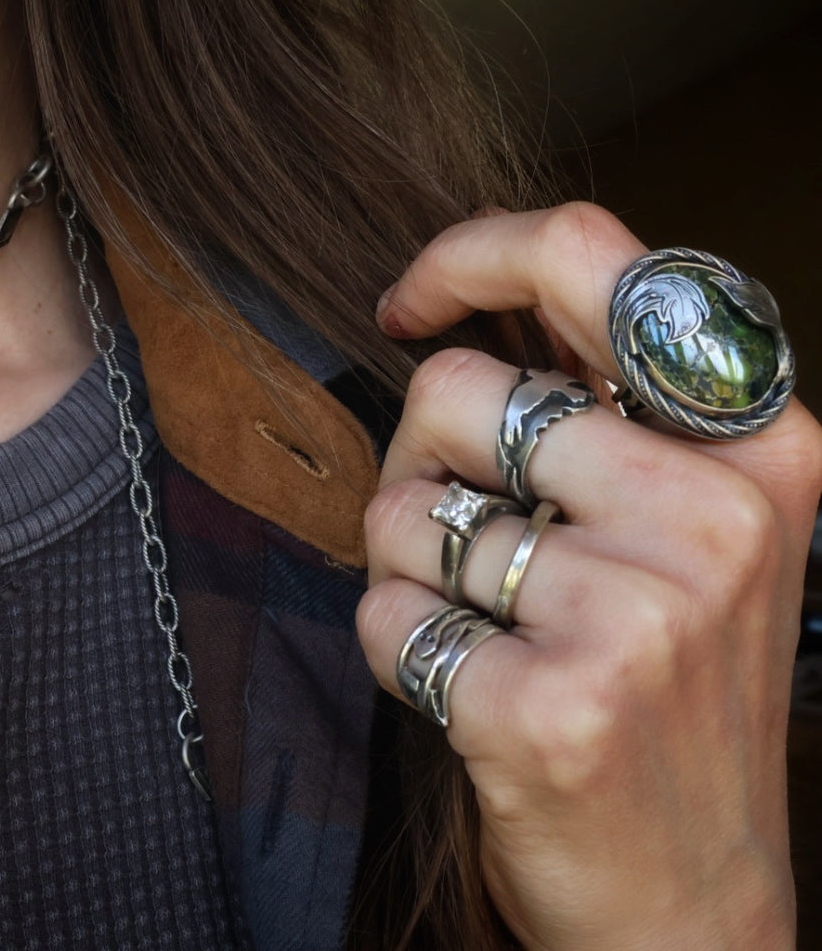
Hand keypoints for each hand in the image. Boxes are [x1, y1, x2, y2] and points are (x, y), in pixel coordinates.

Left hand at [359, 202, 821, 948]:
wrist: (690, 900)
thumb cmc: (668, 697)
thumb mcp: (691, 536)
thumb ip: (610, 419)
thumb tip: (462, 319)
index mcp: (757, 447)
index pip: (591, 259)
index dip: (468, 255)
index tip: (406, 305)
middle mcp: (713, 515)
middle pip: (455, 390)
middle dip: (419, 460)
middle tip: (464, 536)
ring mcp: (637, 613)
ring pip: (402, 507)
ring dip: (406, 565)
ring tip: (487, 626)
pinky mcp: (550, 702)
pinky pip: (385, 614)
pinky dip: (395, 649)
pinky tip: (469, 694)